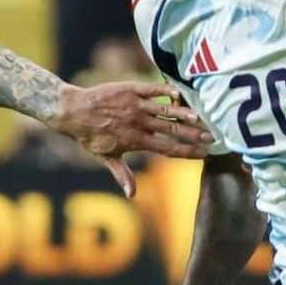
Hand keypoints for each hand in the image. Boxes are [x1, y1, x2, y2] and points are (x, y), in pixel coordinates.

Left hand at [48, 82, 211, 196]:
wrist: (73, 111)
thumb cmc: (89, 136)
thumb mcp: (106, 156)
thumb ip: (122, 174)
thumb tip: (132, 195)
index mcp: (136, 141)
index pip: (168, 148)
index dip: (187, 152)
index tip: (203, 154)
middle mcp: (139, 124)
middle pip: (172, 130)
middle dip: (193, 135)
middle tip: (212, 138)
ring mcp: (135, 105)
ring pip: (165, 110)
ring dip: (184, 114)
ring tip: (201, 118)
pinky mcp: (130, 89)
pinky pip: (152, 89)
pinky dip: (165, 91)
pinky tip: (178, 94)